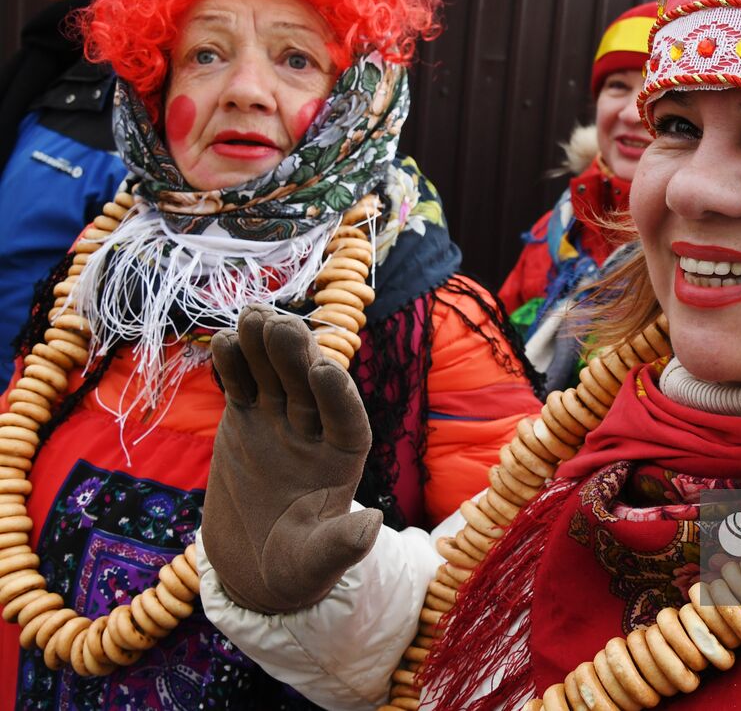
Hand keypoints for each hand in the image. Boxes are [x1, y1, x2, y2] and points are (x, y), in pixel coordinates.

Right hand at [202, 305, 381, 614]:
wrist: (255, 563)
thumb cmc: (296, 568)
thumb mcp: (317, 563)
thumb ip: (342, 544)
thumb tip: (373, 525)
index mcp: (345, 456)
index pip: (347, 419)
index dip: (337, 396)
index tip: (325, 370)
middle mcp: (317, 429)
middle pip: (309, 387)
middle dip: (297, 357)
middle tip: (281, 325)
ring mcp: (280, 419)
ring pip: (275, 375)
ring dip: (265, 346)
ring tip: (252, 315)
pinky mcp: (246, 416)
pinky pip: (241, 384)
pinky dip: (233, 364)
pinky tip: (224, 340)